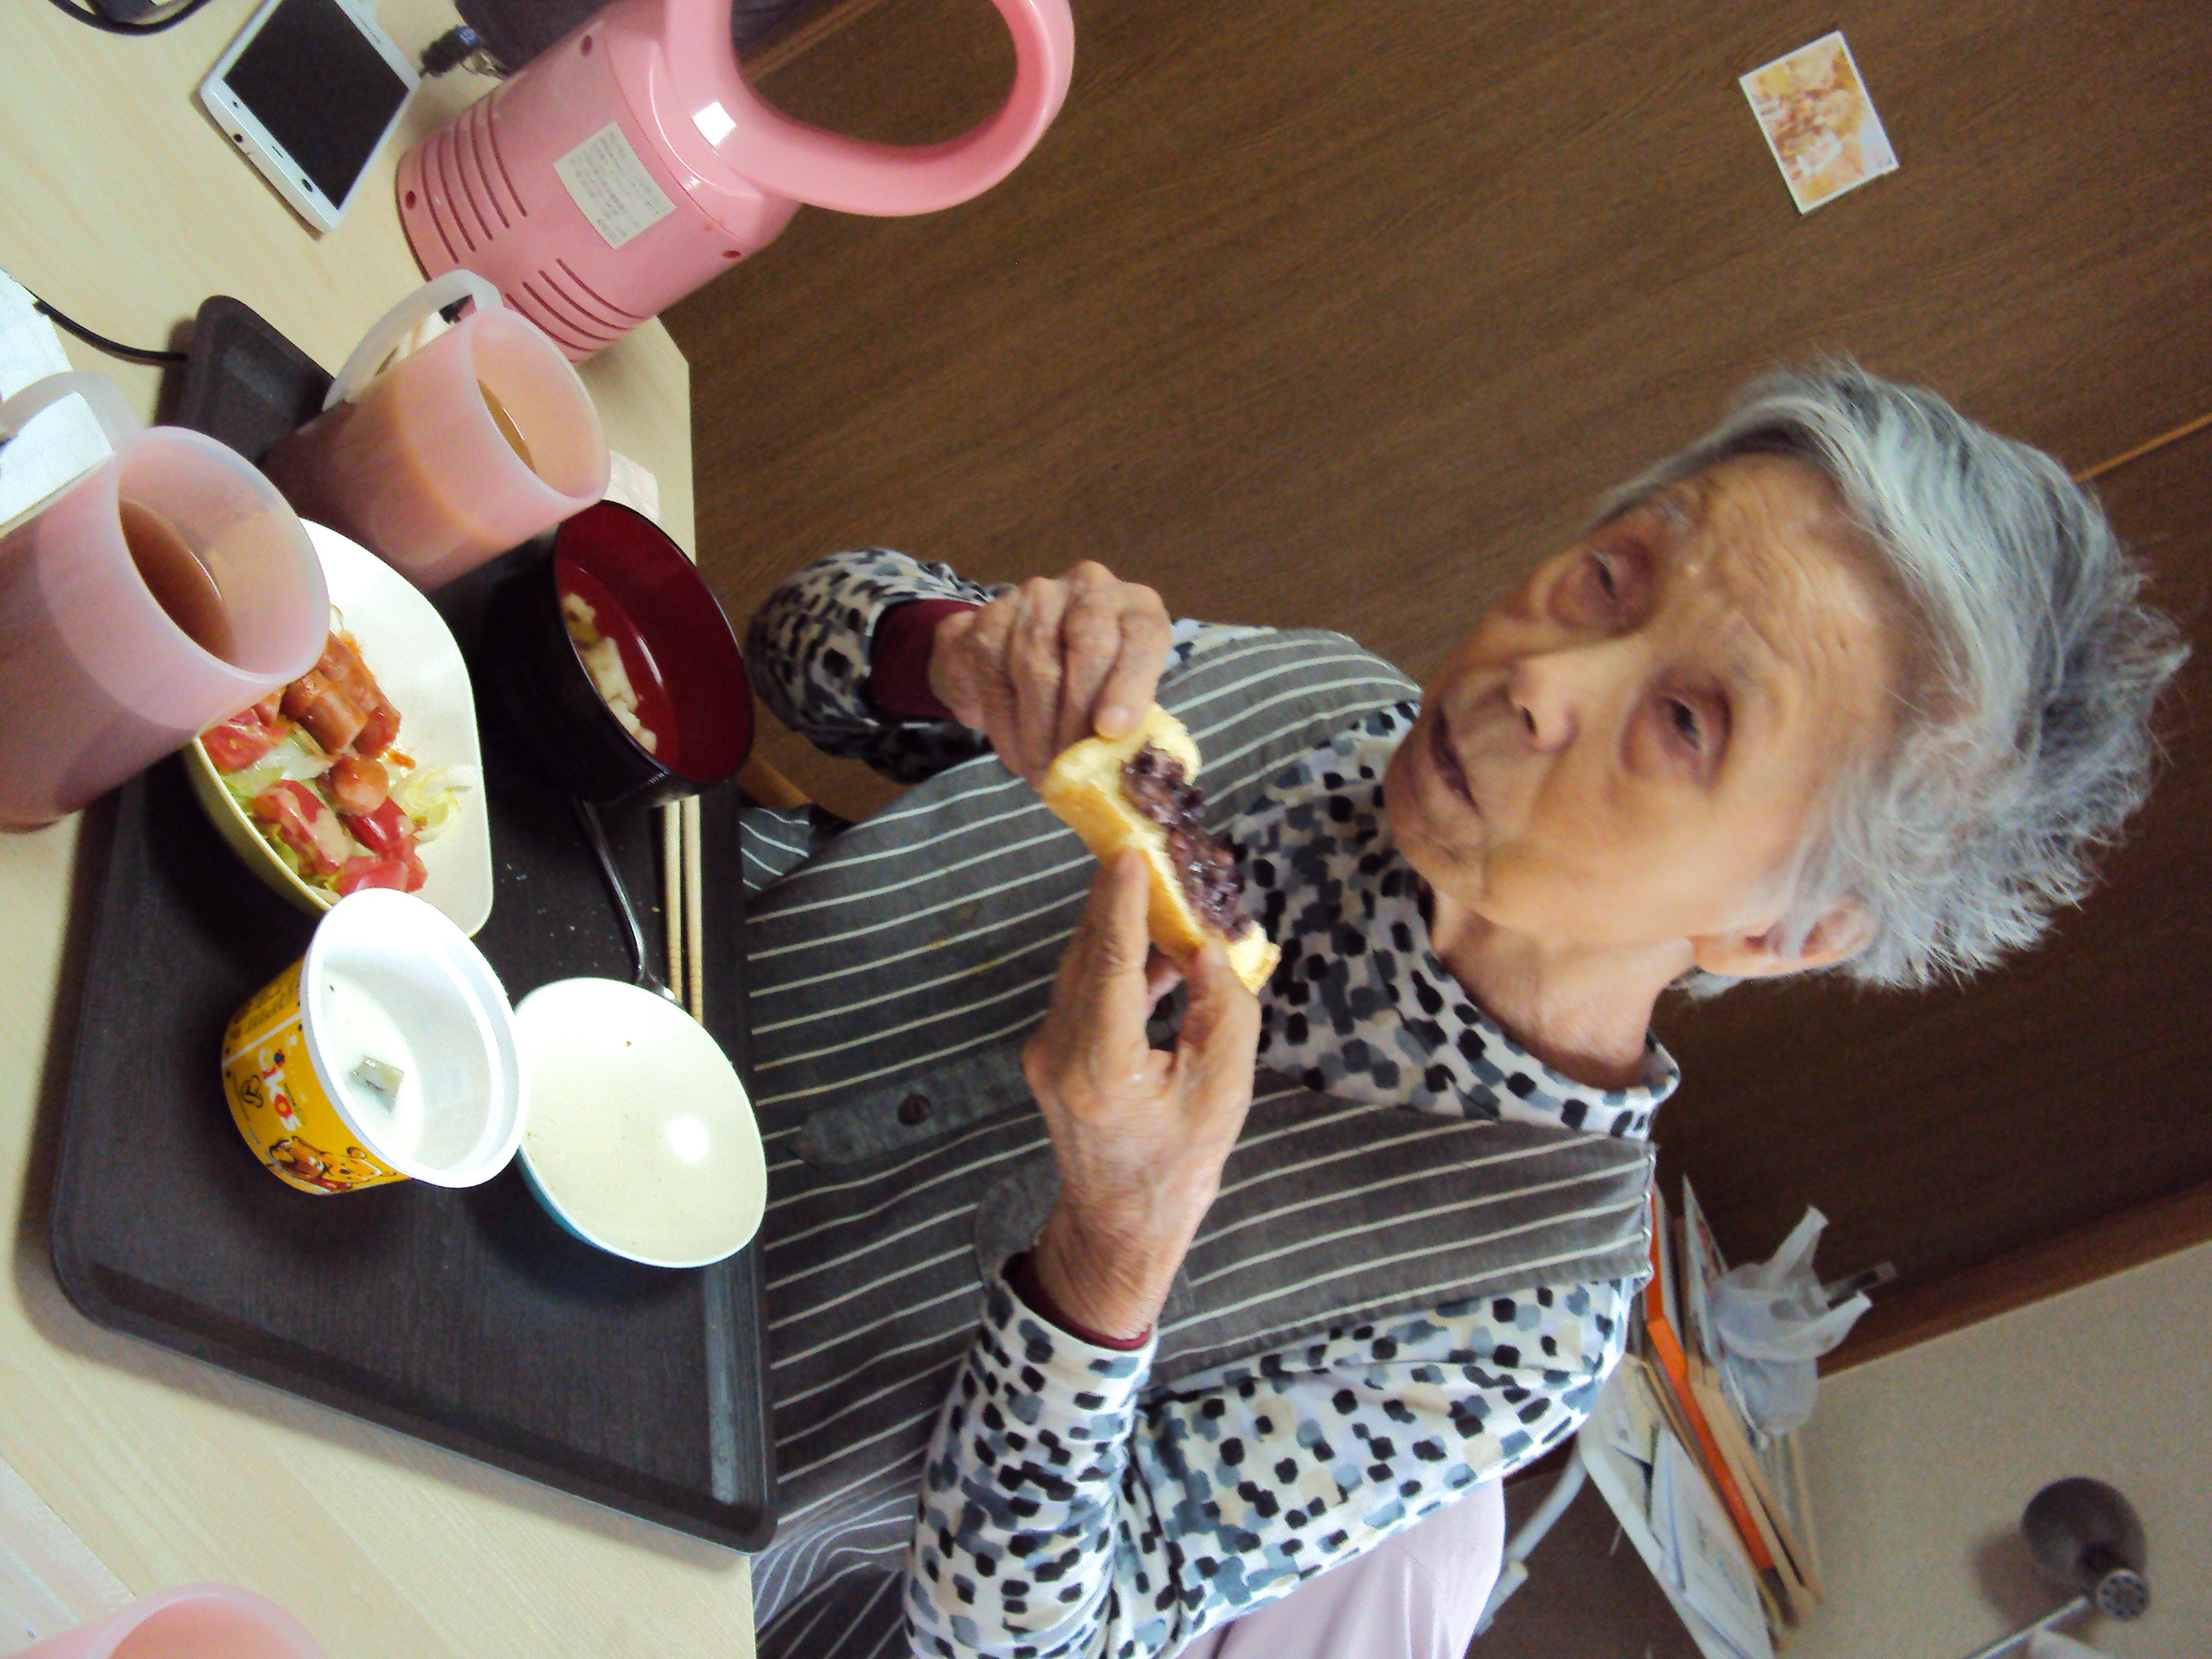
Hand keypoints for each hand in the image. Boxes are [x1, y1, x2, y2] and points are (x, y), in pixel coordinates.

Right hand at [928, 562, 1172, 784]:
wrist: (1018, 653)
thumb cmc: (1089, 684)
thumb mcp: (1121, 695)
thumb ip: (1130, 723)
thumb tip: (1122, 771)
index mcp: (1136, 607)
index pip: (1144, 634)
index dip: (1131, 683)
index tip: (1113, 731)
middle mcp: (1090, 588)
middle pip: (1088, 645)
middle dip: (1078, 716)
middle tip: (1071, 769)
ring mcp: (1037, 596)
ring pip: (1036, 664)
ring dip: (1039, 731)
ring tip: (1044, 774)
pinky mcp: (990, 617)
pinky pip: (995, 676)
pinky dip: (1006, 728)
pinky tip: (1018, 757)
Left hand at [1024, 850, 1259, 1340]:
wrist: (1121, 1222)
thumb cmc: (1181, 1164)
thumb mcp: (1223, 1088)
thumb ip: (1219, 1007)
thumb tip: (1206, 942)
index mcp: (1102, 1067)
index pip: (1112, 963)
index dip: (1122, 903)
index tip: (1131, 853)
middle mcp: (1060, 1053)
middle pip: (1088, 954)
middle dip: (1120, 900)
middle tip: (1156, 855)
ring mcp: (1045, 1053)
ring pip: (1079, 967)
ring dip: (1118, 928)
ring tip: (1166, 897)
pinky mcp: (1047, 1054)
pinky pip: (1080, 990)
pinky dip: (1114, 963)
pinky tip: (1156, 953)